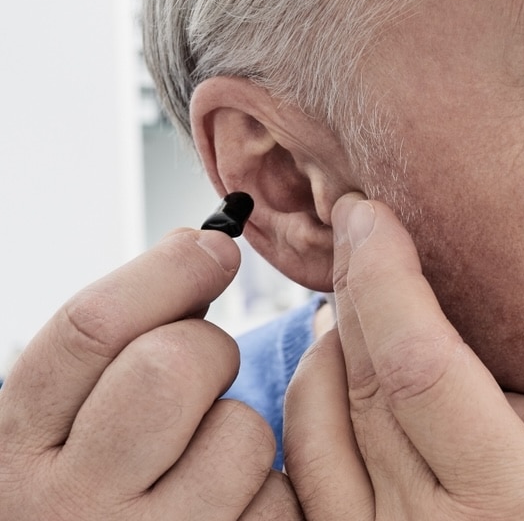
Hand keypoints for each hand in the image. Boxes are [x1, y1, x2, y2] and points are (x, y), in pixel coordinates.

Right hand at [0, 229, 302, 519]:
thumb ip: (114, 346)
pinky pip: (278, 497)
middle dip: (208, 349)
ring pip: (242, 430)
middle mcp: (65, 504)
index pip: (92, 327)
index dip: (168, 271)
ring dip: (241, 431)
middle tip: (203, 371)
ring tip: (203, 463)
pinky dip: (268, 492)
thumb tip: (201, 247)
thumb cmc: (87, 497)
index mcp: (16, 448)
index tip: (214, 248)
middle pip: (174, 365)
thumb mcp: (63, 426)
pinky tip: (228, 510)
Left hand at [282, 194, 523, 519]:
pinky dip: (306, 411)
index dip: (388, 278)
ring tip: (350, 298)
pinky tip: (332, 373)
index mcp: (512, 505)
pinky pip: (306, 481)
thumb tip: (488, 378)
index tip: (372, 216)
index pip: (422, 363)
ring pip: (316, 425)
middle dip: (355, 289)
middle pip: (364, 381)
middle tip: (359, 231)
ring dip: (325, 345)